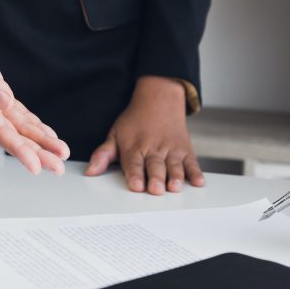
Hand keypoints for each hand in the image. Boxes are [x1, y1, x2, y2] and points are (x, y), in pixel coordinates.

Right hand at [0, 0, 68, 174]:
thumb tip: (4, 101)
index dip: (18, 149)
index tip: (35, 165)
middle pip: (11, 136)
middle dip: (36, 153)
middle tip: (58, 168)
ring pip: (17, 129)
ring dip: (38, 143)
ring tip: (60, 154)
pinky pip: (17, 116)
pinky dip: (32, 126)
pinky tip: (46, 135)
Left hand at [84, 76, 203, 194]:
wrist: (159, 99)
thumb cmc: (135, 121)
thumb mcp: (115, 134)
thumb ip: (103, 154)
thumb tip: (90, 171)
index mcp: (135, 147)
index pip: (134, 163)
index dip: (135, 175)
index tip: (136, 186)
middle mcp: (154, 149)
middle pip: (155, 166)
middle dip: (156, 178)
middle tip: (156, 189)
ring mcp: (171, 150)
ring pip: (174, 165)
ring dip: (175, 177)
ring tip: (175, 187)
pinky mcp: (185, 150)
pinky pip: (192, 162)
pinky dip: (196, 172)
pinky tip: (198, 182)